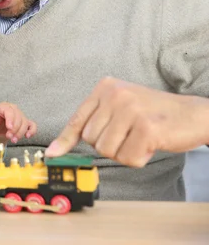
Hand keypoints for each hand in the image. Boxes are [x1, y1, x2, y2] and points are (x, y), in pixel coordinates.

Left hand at [0, 102, 36, 143]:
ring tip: (13, 140)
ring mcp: (21, 115)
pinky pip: (32, 125)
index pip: (9, 111)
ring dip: (20, 133)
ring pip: (25, 123)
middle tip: (9, 137)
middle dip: (14, 129)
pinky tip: (27, 136)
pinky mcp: (26, 122)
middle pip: (18, 117)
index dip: (10, 119)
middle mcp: (14, 109)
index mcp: (3, 107)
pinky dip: (32, 130)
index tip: (9, 128)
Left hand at [45, 77, 208, 166]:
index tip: (52, 154)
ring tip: (139, 137)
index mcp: (106, 87)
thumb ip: (94, 121)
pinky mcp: (147, 128)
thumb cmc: (153, 113)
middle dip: (109, 145)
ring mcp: (131, 110)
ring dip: (124, 152)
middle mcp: (116, 95)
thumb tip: (58, 148)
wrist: (193, 114)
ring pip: (107, 150)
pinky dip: (138, 158)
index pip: (78, 119)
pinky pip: (127, 158)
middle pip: (91, 140)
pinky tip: (150, 144)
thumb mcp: (120, 107)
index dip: (65, 140)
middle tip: (129, 134)